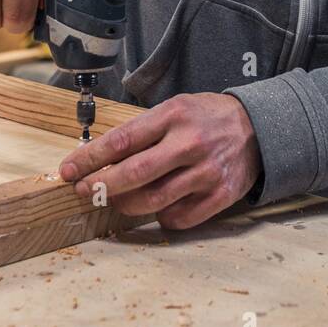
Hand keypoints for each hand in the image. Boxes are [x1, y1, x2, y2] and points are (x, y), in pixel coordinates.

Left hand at [59, 93, 261, 229]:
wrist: (258, 127)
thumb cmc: (206, 118)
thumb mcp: (175, 109)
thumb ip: (143, 131)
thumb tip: (100, 158)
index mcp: (174, 115)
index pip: (122, 140)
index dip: (90, 158)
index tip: (69, 170)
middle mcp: (190, 143)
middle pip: (134, 173)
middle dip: (100, 185)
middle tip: (83, 191)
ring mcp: (207, 172)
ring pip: (152, 200)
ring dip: (125, 204)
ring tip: (116, 199)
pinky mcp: (220, 195)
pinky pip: (178, 218)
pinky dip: (159, 216)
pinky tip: (156, 206)